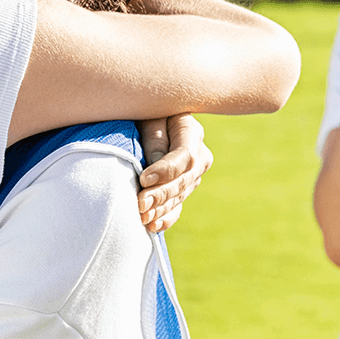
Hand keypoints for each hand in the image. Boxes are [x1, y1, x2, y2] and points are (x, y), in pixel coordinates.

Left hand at [137, 114, 211, 232]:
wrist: (148, 118)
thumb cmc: (144, 111)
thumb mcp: (148, 115)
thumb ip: (154, 137)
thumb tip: (155, 165)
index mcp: (192, 132)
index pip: (185, 156)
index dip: (165, 170)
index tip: (143, 178)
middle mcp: (199, 156)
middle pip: (183, 180)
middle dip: (161, 194)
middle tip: (140, 204)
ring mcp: (193, 175)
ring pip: (180, 196)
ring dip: (161, 208)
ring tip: (142, 217)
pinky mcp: (183, 189)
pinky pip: (178, 206)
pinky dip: (166, 218)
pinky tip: (152, 226)